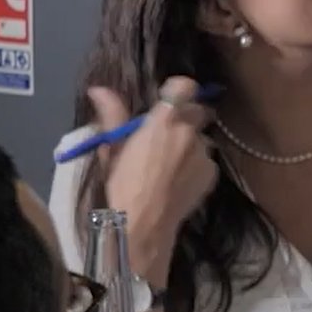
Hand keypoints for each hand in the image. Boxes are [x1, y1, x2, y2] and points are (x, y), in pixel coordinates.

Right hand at [88, 77, 217, 275]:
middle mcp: (189, 131)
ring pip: (202, 137)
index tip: (166, 100)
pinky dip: (196, 165)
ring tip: (171, 164)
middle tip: (167, 134)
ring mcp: (204, 152)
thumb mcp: (113, 150)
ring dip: (191, 143)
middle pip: (197, 110)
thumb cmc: (122, 185)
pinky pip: (206, 160)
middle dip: (186, 117)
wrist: (144, 224)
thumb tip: (99, 89)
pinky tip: (179, 181)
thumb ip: (112, 116)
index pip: (184, 86)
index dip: (177, 90)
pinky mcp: (212, 172)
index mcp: (164, 121)